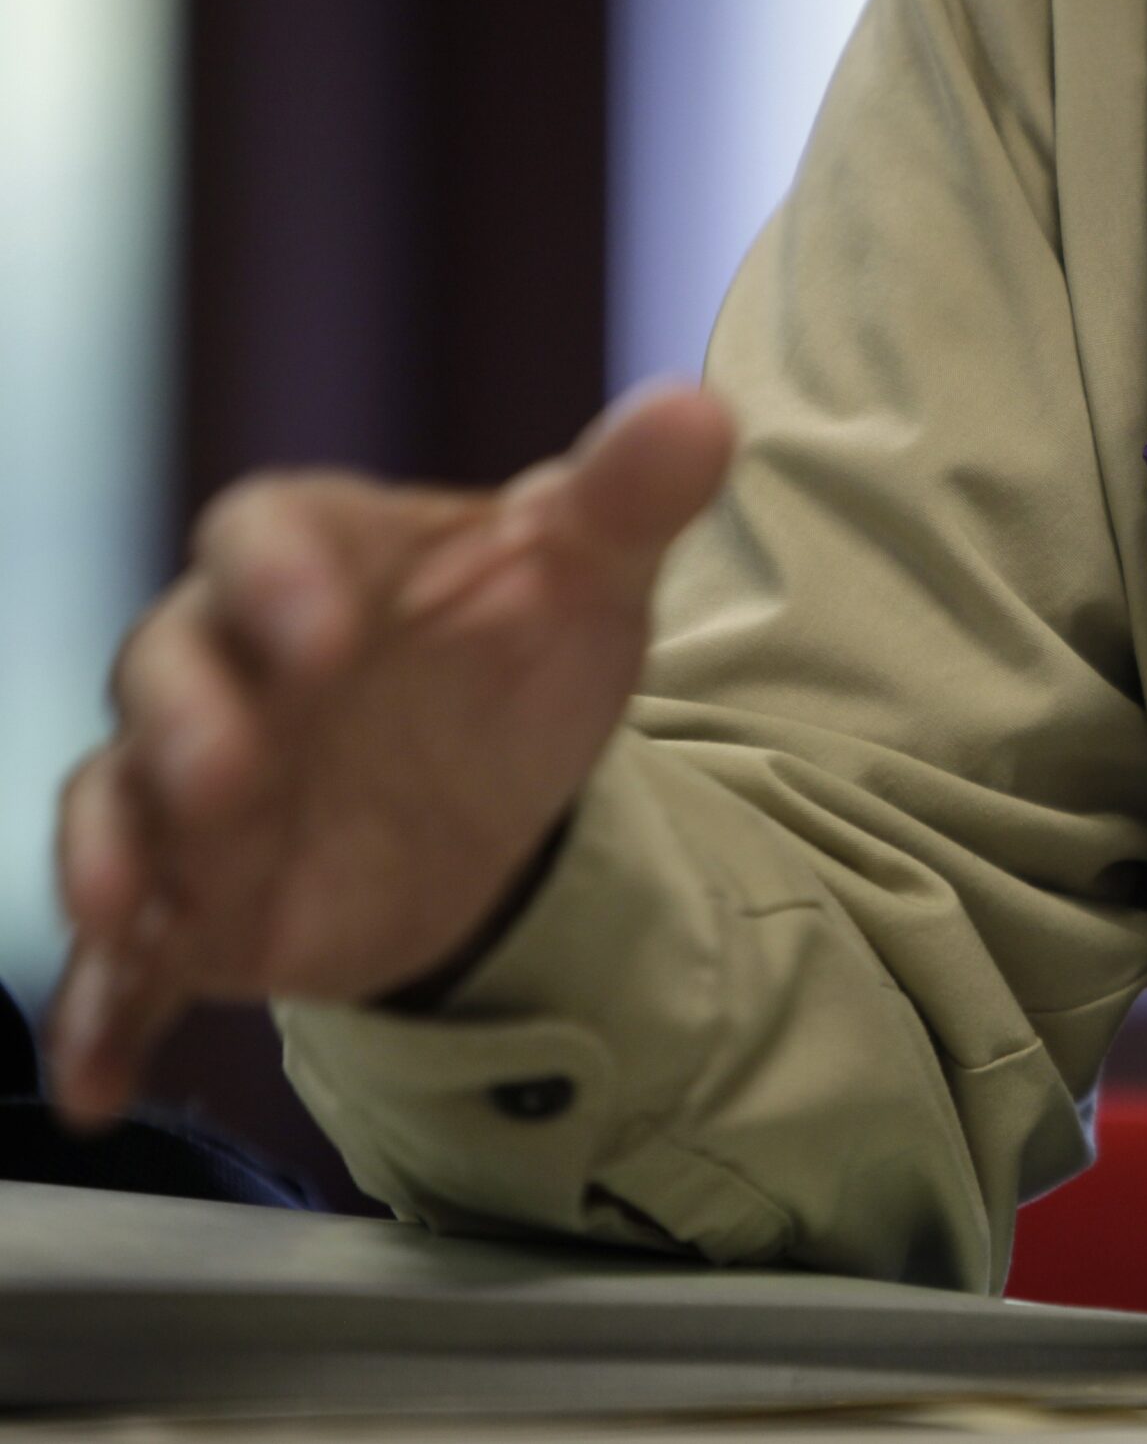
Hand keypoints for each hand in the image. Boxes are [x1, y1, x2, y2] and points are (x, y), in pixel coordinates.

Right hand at [48, 387, 734, 1127]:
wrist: (495, 771)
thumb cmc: (516, 640)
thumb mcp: (587, 570)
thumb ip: (629, 496)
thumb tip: (701, 412)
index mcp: (319, 557)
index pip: (264, 532)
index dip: (281, 575)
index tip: (325, 625)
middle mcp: (228, 662)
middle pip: (166, 670)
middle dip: (185, 725)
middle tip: (228, 778)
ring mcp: (196, 785)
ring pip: (118, 806)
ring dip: (118, 857)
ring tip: (129, 914)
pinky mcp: (197, 897)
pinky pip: (127, 956)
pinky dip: (107, 1013)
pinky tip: (100, 1081)